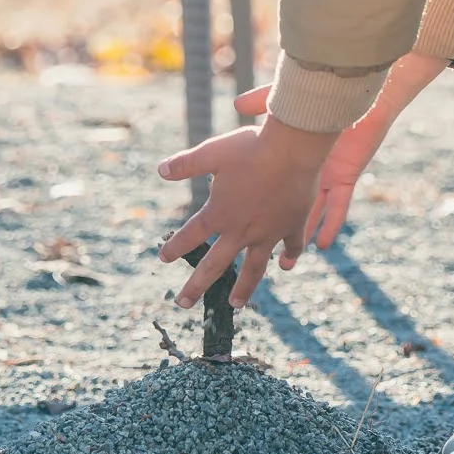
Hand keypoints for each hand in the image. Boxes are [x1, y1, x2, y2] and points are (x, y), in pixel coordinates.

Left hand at [157, 117, 336, 308]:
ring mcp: (268, 232)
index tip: (163, 258)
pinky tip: (286, 265)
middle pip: (215, 265)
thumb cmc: (251, 148)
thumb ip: (185, 164)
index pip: (191, 235)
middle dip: (197, 286)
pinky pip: (292, 247)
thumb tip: (159, 170)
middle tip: (184, 303)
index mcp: (219, 213)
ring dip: (244, 288)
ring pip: (254, 268)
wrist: (294, 150)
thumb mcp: (212, 152)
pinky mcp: (292, 226)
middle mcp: (241, 230)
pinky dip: (289, 257)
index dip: (175, 247)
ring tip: (235, 305)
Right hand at [233, 86, 388, 249]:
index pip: (275, 188)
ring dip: (300, 239)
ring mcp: (328, 178)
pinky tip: (322, 244)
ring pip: (313, 216)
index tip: (243, 222)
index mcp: (295, 160)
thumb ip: (259, 101)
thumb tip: (235, 104)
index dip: (260, 206)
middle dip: (276, 235)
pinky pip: (339, 207)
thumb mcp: (281, 101)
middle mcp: (310, 175)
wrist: (352, 92)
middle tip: (260, 254)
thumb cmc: (316, 96)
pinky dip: (330, 225)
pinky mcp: (346, 177)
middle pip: (291, 212)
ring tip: (286, 264)